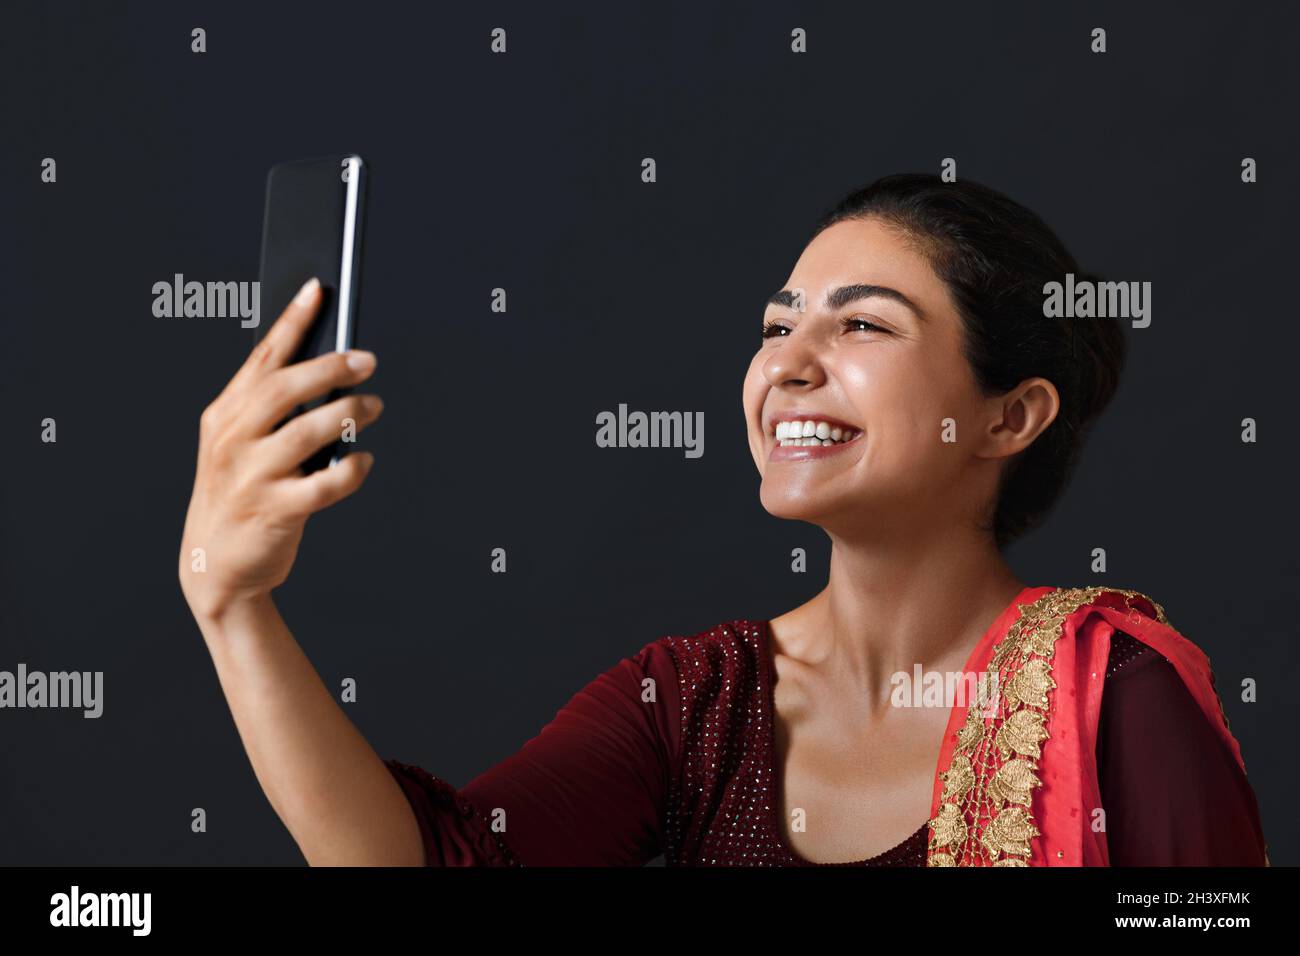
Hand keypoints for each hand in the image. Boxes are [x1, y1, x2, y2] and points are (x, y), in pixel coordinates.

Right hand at [178, 277, 382, 623]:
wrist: (214, 568)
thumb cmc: (240, 495)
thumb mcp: (239, 446)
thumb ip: (271, 411)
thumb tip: (331, 371)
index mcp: (224, 416)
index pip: (261, 358)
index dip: (291, 321)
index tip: (318, 289)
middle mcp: (232, 441)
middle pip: (285, 389)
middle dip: (330, 367)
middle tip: (367, 360)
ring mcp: (251, 476)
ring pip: (308, 431)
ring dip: (349, 414)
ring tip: (375, 407)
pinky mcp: (274, 511)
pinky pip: (325, 484)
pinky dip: (352, 469)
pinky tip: (365, 462)